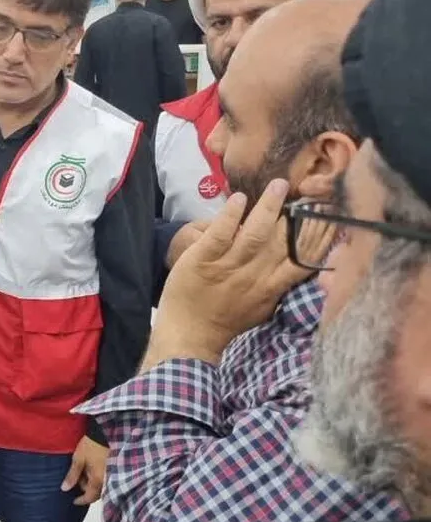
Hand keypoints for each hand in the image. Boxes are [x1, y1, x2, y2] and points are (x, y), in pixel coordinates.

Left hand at [62, 436, 107, 505]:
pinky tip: (91, 469)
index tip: (74, 501)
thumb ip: (72, 475)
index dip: (81, 500)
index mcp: (97, 480)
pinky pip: (105, 479)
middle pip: (96, 492)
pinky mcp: (115, 469)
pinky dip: (97, 477)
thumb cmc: (90, 446)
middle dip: (86, 488)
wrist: (105, 434)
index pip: (90, 497)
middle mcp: (107, 480)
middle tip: (77, 478)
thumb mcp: (78, 459)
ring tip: (84, 471)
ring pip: (101, 486)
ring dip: (91, 482)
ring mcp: (112, 475)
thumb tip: (64, 489)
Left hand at [148, 180, 315, 366]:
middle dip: (299, 215)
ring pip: (253, 234)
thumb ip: (283, 285)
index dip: (319, 236)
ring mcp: (227, 267)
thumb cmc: (228, 321)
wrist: (190, 335)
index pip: (304, 259)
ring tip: (279, 185)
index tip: (332, 214)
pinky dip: (229, 216)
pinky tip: (239, 199)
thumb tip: (306, 265)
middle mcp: (254, 275)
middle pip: (282, 241)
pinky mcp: (201, 261)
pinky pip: (219, 235)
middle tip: (312, 191)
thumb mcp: (264, 306)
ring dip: (268, 208)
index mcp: (272, 287)